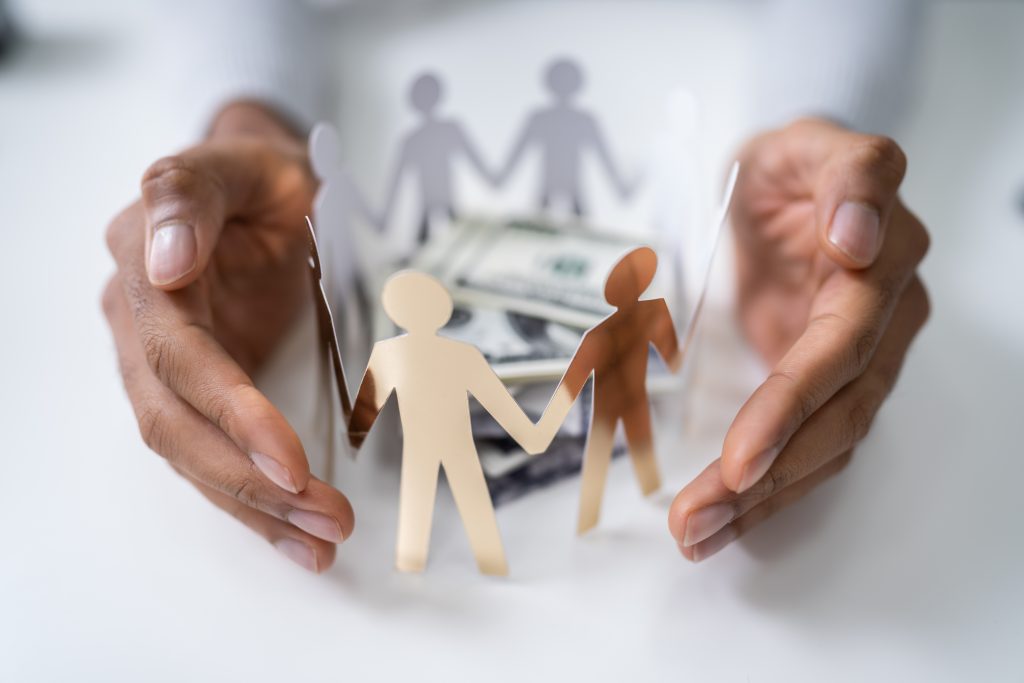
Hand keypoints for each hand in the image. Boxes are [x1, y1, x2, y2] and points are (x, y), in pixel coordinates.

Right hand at [103, 102, 353, 572]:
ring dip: (253, 503)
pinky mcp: (189, 391)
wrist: (262, 192)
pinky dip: (250, 502)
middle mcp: (137, 319)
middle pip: (174, 419)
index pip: (177, 350)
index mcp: (142, 259)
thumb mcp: (243, 162)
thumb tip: (163, 261)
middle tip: (323, 512)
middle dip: (249, 474)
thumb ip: (193, 193)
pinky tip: (294, 538)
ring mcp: (157, 360)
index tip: (286, 456)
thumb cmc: (262, 174)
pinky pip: (208, 455)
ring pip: (188, 451)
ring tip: (321, 539)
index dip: (229, 407)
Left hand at [668, 118, 929, 560]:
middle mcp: (884, 321)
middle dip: (766, 472)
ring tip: (695, 536)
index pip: (837, 349)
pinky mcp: (833, 384)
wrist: (788, 187)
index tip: (743, 457)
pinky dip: (767, 492)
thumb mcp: (809, 143)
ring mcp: (862, 359)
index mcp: (881, 263)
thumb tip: (857, 236)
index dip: (790, 405)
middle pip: (834, 414)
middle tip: (697, 515)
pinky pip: (811, 448)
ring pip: (826, 445)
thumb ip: (850, 175)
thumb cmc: (792, 164)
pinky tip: (722, 524)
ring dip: (762, 500)